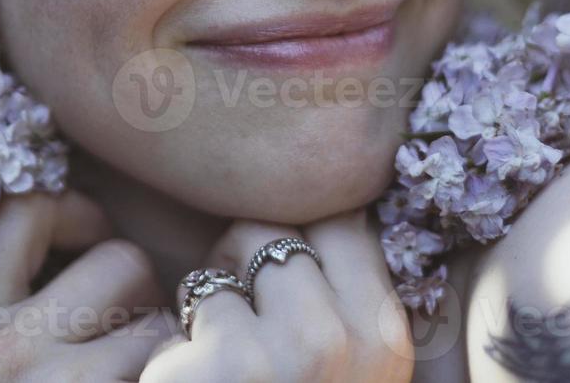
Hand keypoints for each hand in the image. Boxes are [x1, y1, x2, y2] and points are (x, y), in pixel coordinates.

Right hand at [0, 189, 175, 381]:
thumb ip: (20, 298)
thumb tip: (90, 215)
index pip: (18, 209)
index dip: (77, 212)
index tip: (96, 242)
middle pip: (120, 260)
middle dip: (140, 297)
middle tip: (128, 343)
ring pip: (162, 318)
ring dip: (166, 347)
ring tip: (136, 373)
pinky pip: (183, 361)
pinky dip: (187, 373)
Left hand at [140, 208, 414, 382]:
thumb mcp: (348, 369)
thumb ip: (344, 299)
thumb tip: (328, 203)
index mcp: (387, 339)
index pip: (342, 219)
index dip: (296, 233)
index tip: (275, 278)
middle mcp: (347, 341)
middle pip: (280, 229)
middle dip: (245, 255)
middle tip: (237, 313)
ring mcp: (286, 353)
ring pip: (235, 250)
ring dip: (213, 290)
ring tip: (216, 349)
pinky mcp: (223, 365)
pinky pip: (196, 299)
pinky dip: (182, 335)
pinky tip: (192, 380)